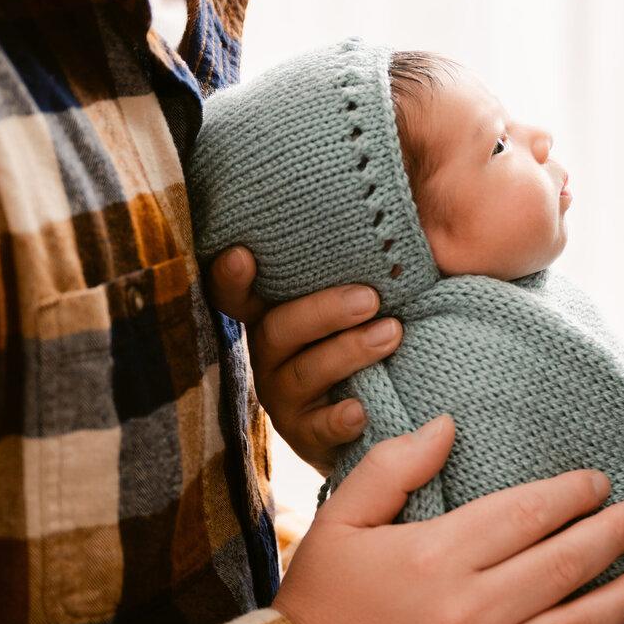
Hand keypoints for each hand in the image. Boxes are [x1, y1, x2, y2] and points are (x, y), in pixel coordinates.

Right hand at [205, 246, 401, 474]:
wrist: (386, 411)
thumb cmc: (373, 331)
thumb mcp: (361, 294)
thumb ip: (355, 255)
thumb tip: (392, 184)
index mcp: (274, 316)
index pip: (236, 295)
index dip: (230, 278)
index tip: (244, 254)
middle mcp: (270, 357)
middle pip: (276, 330)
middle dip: (322, 312)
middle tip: (371, 298)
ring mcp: (286, 400)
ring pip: (304, 373)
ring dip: (348, 352)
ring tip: (392, 334)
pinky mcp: (309, 439)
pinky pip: (319, 430)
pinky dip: (340, 418)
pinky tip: (362, 408)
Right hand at [274, 414, 623, 623]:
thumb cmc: (313, 609)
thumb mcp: (339, 522)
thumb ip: (393, 467)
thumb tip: (447, 425)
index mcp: (437, 555)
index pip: (527, 512)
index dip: (571, 494)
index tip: (598, 483)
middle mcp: (473, 610)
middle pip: (565, 562)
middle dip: (614, 533)